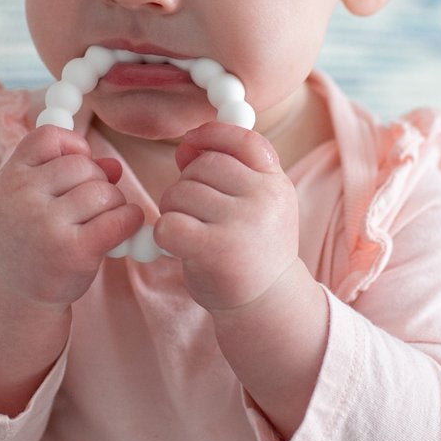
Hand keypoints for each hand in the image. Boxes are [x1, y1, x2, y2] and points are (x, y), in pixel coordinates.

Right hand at [0, 125, 143, 308]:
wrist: (11, 295)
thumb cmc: (28, 238)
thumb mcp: (32, 198)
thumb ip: (68, 173)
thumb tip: (115, 166)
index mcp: (10, 177)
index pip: (50, 137)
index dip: (73, 146)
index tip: (76, 167)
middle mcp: (24, 197)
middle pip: (84, 165)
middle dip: (97, 181)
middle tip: (89, 206)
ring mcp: (47, 225)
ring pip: (105, 191)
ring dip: (114, 203)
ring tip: (99, 221)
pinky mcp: (74, 251)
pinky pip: (120, 218)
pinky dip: (130, 219)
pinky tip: (122, 228)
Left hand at [155, 122, 298, 311]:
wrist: (268, 305)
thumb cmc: (252, 249)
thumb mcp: (256, 204)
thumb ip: (228, 171)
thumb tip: (187, 145)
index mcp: (276, 183)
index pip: (243, 139)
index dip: (211, 135)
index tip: (190, 143)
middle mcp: (264, 199)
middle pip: (202, 166)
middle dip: (186, 183)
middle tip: (193, 212)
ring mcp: (241, 225)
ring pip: (180, 192)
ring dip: (173, 209)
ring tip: (190, 230)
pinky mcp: (215, 251)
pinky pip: (169, 224)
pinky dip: (164, 233)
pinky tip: (178, 245)